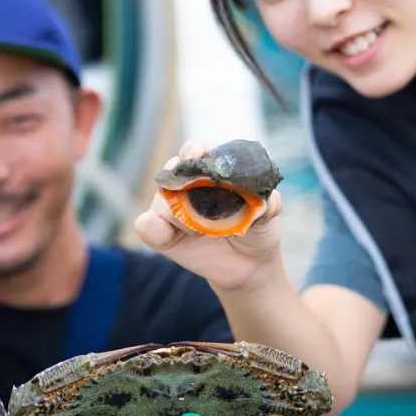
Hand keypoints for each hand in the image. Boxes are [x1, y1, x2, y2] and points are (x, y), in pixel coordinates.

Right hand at [133, 141, 286, 291]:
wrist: (248, 265)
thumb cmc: (256, 230)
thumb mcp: (267, 216)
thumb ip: (269, 204)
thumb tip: (269, 201)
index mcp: (210, 170)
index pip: (195, 150)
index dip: (194, 150)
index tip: (198, 154)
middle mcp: (185, 183)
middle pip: (172, 170)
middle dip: (182, 180)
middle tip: (197, 196)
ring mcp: (170, 207)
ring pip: (162, 200)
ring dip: (183, 217)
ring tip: (204, 232)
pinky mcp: (160, 232)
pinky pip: (145, 225)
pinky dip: (156, 230)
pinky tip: (176, 238)